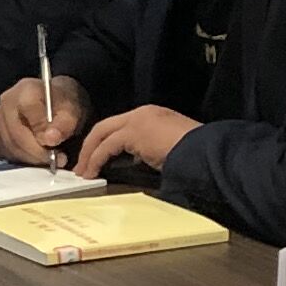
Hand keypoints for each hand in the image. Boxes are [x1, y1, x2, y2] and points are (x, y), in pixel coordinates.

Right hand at [0, 74, 84, 167]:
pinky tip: (39, 156)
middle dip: (37, 152)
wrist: (53, 103)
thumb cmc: (62, 104)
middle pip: (16, 134)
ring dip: (32, 158)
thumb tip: (50, 139)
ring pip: (11, 146)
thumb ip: (64, 123)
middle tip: (57, 159)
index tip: (55, 143)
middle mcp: (6, 102)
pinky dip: (25, 158)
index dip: (41, 131)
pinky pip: (8, 152)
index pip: (28, 109)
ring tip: (51, 158)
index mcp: (26, 89)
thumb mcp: (72, 110)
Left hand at [70, 104, 200, 180]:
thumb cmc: (194, 153)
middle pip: (106, 126)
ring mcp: (137, 120)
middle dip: (90, 146)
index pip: (121, 126)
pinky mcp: (134, 132)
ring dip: (89, 154)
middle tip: (82, 164)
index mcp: (152, 115)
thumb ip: (151, 150)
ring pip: (102, 134)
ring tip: (84, 172)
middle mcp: (142, 113)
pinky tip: (93, 172)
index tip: (98, 158)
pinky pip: (107, 146)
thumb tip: (141, 160)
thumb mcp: (169, 148)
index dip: (106, 142)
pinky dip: (96, 159)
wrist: (204, 150)